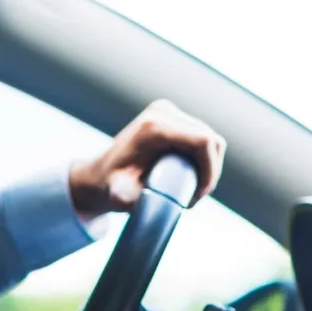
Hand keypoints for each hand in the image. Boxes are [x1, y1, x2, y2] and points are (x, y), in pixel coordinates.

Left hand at [69, 99, 226, 215]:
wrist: (100, 174)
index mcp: (154, 127)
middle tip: (196, 196)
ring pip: (209, 138)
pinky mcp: (171, 117)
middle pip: (210, 139)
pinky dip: (204, 157)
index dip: (210, 170)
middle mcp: (163, 112)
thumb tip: (129, 199)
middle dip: (211, 171)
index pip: (203, 142)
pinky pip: (201, 136)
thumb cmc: (110, 186)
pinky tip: (195, 175)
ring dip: (209, 165)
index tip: (198, 195)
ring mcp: (168, 111)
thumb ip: (122, 199)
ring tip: (195, 189)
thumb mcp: (117, 194)